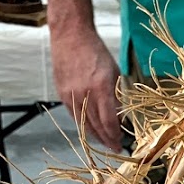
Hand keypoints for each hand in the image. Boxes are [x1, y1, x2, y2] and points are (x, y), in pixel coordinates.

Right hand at [51, 24, 122, 151]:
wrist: (70, 36)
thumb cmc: (96, 51)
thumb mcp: (114, 72)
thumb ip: (117, 95)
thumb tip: (121, 117)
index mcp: (101, 87)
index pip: (109, 122)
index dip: (115, 136)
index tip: (122, 143)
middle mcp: (84, 94)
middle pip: (96, 127)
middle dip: (107, 140)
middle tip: (115, 148)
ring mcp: (71, 95)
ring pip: (84, 125)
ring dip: (95, 137)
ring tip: (104, 142)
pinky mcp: (62, 95)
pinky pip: (74, 116)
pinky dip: (84, 126)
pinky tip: (91, 130)